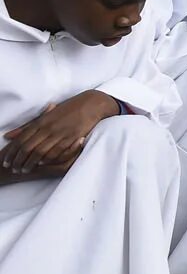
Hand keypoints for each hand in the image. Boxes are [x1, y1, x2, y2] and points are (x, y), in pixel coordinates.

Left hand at [1, 91, 117, 174]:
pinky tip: (41, 164)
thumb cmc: (69, 109)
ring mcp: (60, 133)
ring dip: (30, 163)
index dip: (12, 152)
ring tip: (24, 169)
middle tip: (13, 168)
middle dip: (18, 160)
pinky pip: (56, 151)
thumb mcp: (46, 115)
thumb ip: (28, 126)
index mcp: (41, 121)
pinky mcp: (71, 137)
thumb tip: (8, 135)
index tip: (6, 161)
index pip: (21, 139)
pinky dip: (47, 159)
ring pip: (40, 151)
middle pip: (28, 147)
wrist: (92, 104)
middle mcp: (48, 127)